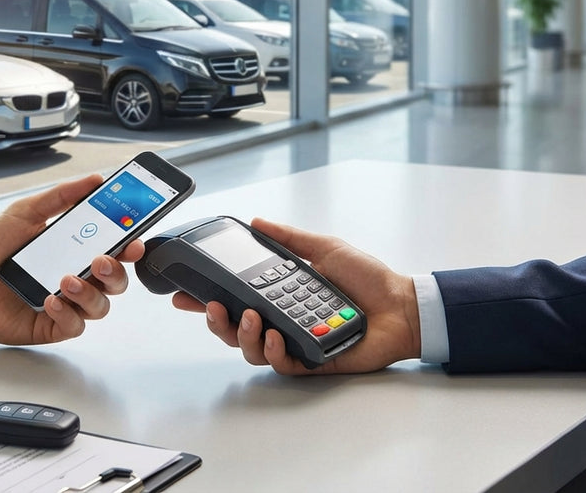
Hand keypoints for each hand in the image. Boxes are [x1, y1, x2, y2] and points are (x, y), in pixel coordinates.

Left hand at [0, 174, 139, 344]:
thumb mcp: (25, 213)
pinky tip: (51, 300)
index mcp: (78, 252)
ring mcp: (68, 304)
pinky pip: (74, 326)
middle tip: (101, 260)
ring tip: (67, 280)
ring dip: (90, 293)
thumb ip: (60, 196)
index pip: (116, 251)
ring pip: (100, 306)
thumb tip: (94, 179)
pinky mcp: (52, 326)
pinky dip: (68, 313)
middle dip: (115, 271)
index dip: (130, 247)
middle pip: (116, 281)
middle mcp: (78, 279)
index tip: (133, 240)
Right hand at [172, 218, 420, 374]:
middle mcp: (281, 319)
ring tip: (251, 318)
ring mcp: (294, 341)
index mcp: (279, 295)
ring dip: (242, 335)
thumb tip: (257, 221)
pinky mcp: (311, 361)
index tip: (182, 293)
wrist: (403, 306)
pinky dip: (272, 351)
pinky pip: (281, 363)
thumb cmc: (369, 280)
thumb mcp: (324, 248)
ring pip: (250, 349)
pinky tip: (274, 335)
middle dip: (215, 320)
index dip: (205, 297)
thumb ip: (289, 238)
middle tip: (215, 307)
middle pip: (232, 328)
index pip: (234, 297)